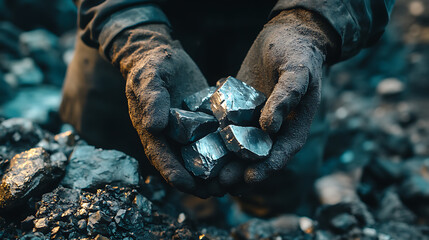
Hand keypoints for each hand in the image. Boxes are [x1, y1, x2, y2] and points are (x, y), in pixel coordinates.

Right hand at [109, 24, 223, 196]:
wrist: (163, 54)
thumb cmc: (151, 66)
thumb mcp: (148, 79)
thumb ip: (151, 100)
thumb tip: (154, 127)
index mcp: (153, 132)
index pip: (162, 159)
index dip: (175, 174)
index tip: (190, 186)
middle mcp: (171, 137)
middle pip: (185, 166)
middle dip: (201, 181)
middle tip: (220, 190)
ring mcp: (189, 132)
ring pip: (203, 157)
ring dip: (217, 171)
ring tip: (236, 180)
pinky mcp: (204, 123)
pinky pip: (215, 140)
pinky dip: (227, 150)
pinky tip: (245, 155)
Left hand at [219, 9, 338, 186]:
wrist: (285, 36)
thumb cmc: (297, 53)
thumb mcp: (297, 70)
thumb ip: (288, 96)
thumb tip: (270, 126)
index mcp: (294, 126)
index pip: (281, 153)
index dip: (266, 168)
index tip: (249, 179)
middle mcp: (274, 128)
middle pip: (258, 156)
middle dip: (241, 172)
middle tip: (221, 182)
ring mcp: (255, 120)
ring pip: (241, 146)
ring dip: (226, 161)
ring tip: (208, 173)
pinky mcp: (240, 110)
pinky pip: (228, 127)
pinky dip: (216, 138)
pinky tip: (198, 145)